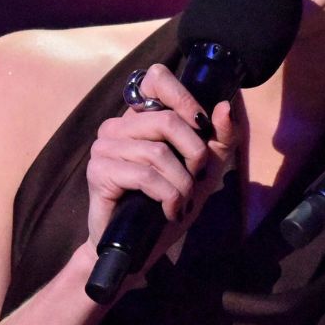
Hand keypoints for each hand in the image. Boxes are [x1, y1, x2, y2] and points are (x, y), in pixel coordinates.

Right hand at [81, 63, 237, 276]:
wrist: (141, 246)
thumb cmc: (169, 204)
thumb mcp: (205, 170)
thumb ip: (220, 138)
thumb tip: (225, 107)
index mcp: (141, 117)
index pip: (156, 78)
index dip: (184, 99)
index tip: (200, 127)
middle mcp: (118, 126)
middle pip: (167, 120)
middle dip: (194, 154)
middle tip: (195, 178)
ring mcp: (104, 147)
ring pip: (157, 152)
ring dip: (181, 183)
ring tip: (181, 200)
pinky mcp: (99, 172)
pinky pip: (144, 175)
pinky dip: (167, 196)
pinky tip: (169, 209)